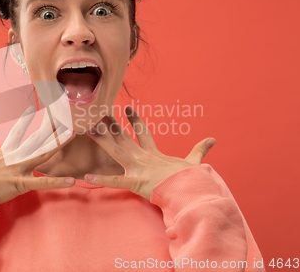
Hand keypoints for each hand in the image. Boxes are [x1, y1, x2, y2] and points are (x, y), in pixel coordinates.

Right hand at [0, 106, 75, 203]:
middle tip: (63, 117)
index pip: (15, 133)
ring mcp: (18, 169)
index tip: (31, 108)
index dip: (24, 121)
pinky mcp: (20, 183)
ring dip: (59, 144)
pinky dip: (57, 183)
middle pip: (35, 139)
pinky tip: (71, 181)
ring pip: (43, 153)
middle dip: (50, 128)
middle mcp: (13, 158)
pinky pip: (42, 183)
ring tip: (73, 134)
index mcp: (2, 154)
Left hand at [84, 106, 215, 199]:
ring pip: (115, 151)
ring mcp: (138, 168)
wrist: (192, 191)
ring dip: (101, 140)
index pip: (143, 132)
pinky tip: (86, 177)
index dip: (135, 120)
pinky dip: (101, 180)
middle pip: (123, 137)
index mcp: (154, 154)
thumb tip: (213, 139)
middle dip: (110, 123)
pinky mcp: (135, 182)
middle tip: (98, 111)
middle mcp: (143, 157)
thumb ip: (200, 150)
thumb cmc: (191, 179)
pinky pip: (114, 181)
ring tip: (87, 129)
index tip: (128, 107)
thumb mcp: (194, 162)